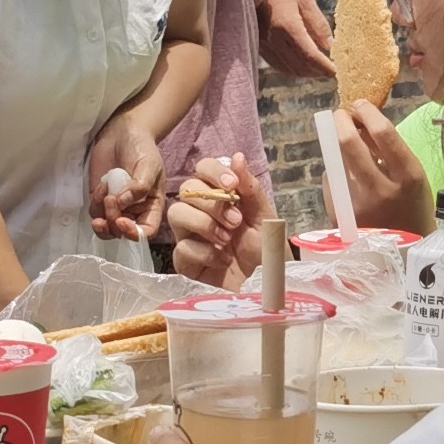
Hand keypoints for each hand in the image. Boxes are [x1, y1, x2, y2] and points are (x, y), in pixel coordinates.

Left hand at [89, 115, 165, 241]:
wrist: (123, 133)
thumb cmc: (142, 148)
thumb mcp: (148, 165)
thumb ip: (140, 186)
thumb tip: (123, 204)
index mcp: (151, 207)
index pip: (146, 232)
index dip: (133, 234)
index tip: (121, 221)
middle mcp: (134, 211)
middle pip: (122, 233)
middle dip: (113, 222)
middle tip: (110, 200)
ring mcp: (116, 207)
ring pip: (106, 228)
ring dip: (101, 215)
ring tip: (104, 192)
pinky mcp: (100, 200)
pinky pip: (95, 213)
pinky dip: (95, 203)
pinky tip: (102, 185)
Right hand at [166, 153, 268, 284]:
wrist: (268, 286)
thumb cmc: (266, 250)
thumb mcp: (264, 217)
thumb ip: (250, 189)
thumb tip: (237, 157)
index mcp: (221, 196)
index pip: (203, 169)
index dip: (214, 172)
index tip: (232, 185)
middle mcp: (201, 212)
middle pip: (187, 189)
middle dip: (211, 202)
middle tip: (236, 221)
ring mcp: (190, 236)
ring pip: (176, 213)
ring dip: (204, 223)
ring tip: (226, 240)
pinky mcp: (185, 262)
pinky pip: (181, 248)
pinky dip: (205, 253)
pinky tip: (222, 261)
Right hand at [257, 0, 333, 77]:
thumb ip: (318, 24)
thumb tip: (330, 45)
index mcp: (287, 27)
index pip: (309, 56)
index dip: (324, 67)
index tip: (336, 72)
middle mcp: (274, 39)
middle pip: (299, 66)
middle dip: (317, 72)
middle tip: (331, 71)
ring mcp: (264, 43)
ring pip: (287, 68)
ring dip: (305, 72)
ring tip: (319, 70)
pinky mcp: (259, 44)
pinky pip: (277, 64)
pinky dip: (291, 68)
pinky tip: (301, 65)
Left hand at [341, 101, 434, 235]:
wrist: (408, 254)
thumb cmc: (413, 209)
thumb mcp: (413, 179)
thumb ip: (391, 153)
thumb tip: (362, 123)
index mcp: (409, 177)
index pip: (384, 133)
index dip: (368, 112)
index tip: (359, 104)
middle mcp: (383, 190)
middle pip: (350, 145)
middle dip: (341, 122)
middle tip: (340, 115)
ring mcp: (359, 206)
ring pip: (336, 162)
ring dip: (337, 148)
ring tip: (346, 149)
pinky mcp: (342, 217)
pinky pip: (331, 182)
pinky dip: (336, 173)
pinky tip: (346, 178)